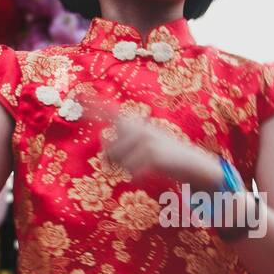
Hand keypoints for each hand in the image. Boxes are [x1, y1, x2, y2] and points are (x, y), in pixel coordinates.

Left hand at [85, 95, 218, 188]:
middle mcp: (139, 128)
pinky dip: (138, 176)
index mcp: (136, 125)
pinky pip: (132, 171)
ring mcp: (145, 139)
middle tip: (133, 162)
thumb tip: (101, 137)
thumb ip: (120, 142)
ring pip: (119, 161)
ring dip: (129, 169)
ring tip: (145, 166)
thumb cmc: (165, 157)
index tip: (80, 97)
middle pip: (110, 147)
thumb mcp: (142, 146)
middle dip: (115, 159)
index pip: (111, 113)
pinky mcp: (151, 153)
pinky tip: (150, 173)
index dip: (94, 105)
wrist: (193, 163)